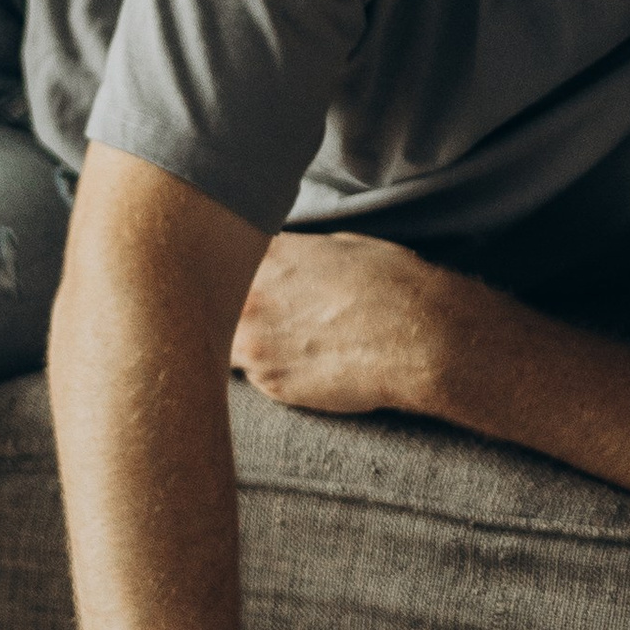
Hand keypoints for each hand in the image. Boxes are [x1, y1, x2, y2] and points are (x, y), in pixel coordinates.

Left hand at [231, 232, 461, 415]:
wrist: (421, 340)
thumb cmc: (392, 286)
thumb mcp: (339, 247)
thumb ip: (292, 254)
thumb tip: (277, 258)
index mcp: (267, 255)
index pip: (218, 256)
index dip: (227, 267)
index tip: (233, 274)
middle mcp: (249, 296)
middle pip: (209, 301)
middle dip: (221, 306)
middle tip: (250, 313)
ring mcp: (254, 343)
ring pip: (223, 343)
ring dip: (241, 342)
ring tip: (280, 341)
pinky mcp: (270, 383)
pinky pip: (252, 376)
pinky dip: (268, 370)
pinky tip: (300, 362)